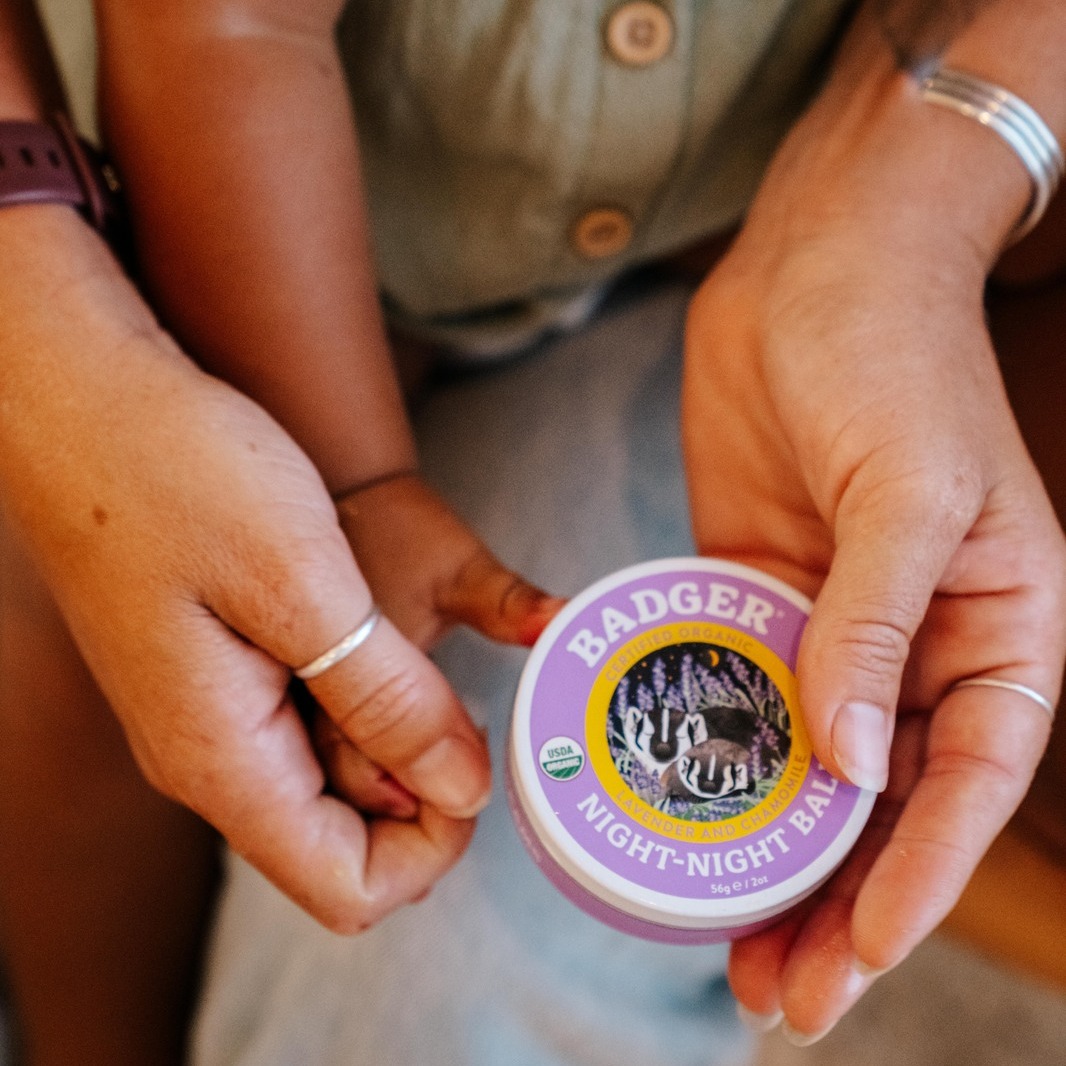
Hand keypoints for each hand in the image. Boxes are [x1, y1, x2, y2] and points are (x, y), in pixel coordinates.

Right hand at [0, 221, 548, 931]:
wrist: (83, 396)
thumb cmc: (180, 473)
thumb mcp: (307, 586)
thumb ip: (388, 701)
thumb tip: (460, 790)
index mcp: (224, 760)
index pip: (348, 889)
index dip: (434, 847)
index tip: (477, 764)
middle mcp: (208, 758)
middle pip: (339, 844)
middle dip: (420, 794)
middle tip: (461, 703)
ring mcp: (204, 715)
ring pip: (323, 783)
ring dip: (391, 742)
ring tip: (422, 664)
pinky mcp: (212, 670)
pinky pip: (299, 725)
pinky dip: (357, 700)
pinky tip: (375, 636)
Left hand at [681, 82, 1065, 1037]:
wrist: (813, 269)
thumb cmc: (890, 353)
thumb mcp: (910, 485)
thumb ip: (875, 621)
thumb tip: (850, 759)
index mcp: (991, 622)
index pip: (971, 774)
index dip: (924, 871)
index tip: (864, 948)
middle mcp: (913, 640)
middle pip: (883, 802)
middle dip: (838, 900)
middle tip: (782, 995)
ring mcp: (828, 624)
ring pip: (806, 773)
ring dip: (772, 860)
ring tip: (730, 952)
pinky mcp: (751, 595)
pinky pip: (734, 700)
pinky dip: (717, 769)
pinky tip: (679, 823)